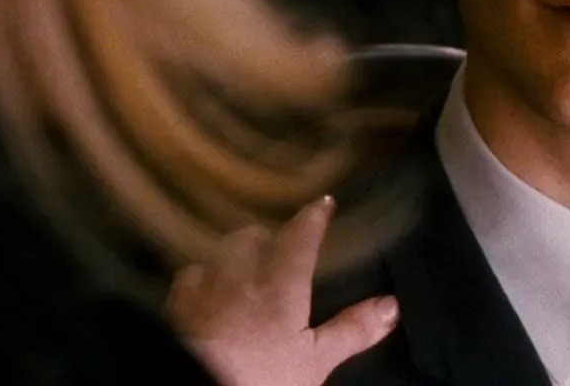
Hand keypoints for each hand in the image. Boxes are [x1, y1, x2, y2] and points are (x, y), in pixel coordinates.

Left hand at [168, 197, 399, 385]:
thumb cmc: (262, 377)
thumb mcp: (315, 362)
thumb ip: (351, 330)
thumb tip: (392, 304)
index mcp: (281, 284)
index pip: (300, 237)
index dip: (314, 217)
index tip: (324, 202)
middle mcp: (240, 273)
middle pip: (252, 236)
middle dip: (266, 238)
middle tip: (279, 251)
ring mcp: (204, 286)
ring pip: (219, 251)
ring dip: (233, 254)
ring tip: (243, 267)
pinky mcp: (176, 305)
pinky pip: (188, 276)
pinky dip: (201, 277)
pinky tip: (205, 289)